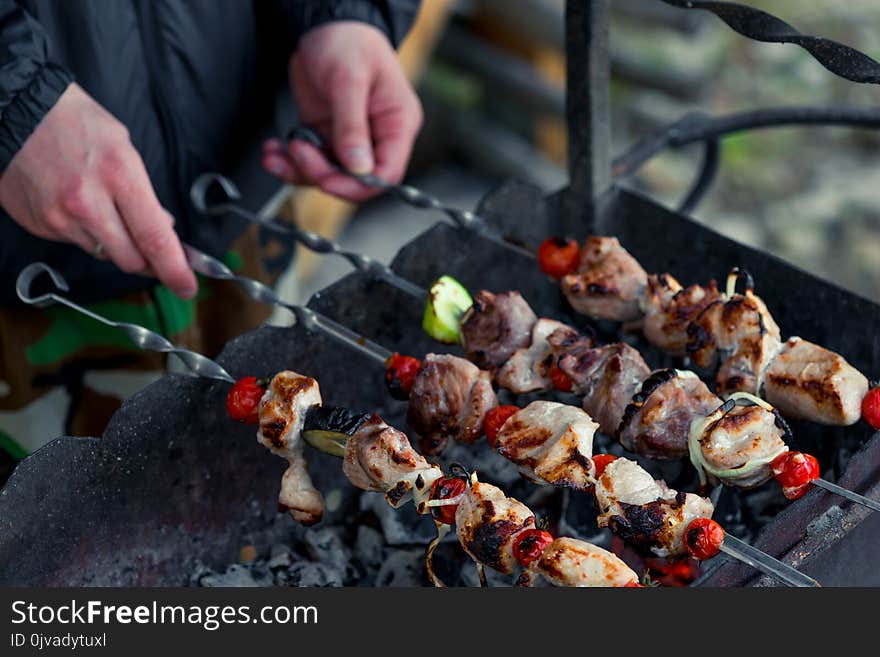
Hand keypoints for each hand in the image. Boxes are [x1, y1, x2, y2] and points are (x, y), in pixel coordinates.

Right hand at [0, 84, 196, 297]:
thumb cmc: (75, 123)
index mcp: (119, 177)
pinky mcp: (41, 225)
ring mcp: (60, 218)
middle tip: (154, 252)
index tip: (187, 287)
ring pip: (104, 254)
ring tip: (107, 211)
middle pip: (131, 259)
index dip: (175, 270)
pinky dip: (87, 233)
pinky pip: (77, 243)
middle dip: (148, 261)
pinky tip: (79, 206)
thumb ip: (145, 194)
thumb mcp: (124, 149)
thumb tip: (163, 227)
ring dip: (115, 244)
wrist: (16, 111)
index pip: (155, 239)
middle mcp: (88, 204)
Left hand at [262, 21, 422, 200]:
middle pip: (355, 179)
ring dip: (299, 169)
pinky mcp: (327, 135)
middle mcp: (377, 136)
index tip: (328, 181)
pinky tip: (275, 150)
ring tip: (280, 151)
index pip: (387, 172)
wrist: (325, 23)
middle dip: (322, 173)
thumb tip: (358, 168)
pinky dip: (289, 161)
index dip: (358, 184)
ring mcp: (351, 139)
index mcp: (397, 124)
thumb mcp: (349, 81)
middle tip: (299, 151)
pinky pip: (311, 161)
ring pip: (329, 174)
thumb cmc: (348, 41)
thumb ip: (352, 126)